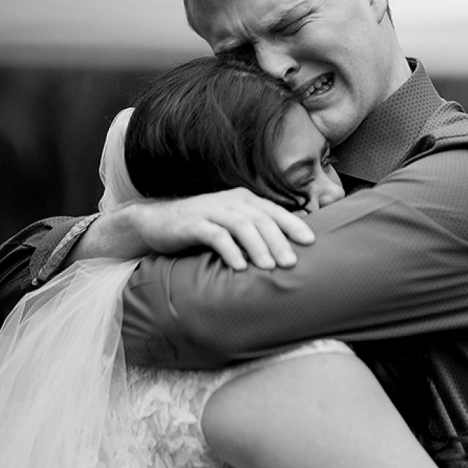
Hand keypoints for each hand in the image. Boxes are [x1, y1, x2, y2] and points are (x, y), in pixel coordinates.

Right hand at [108, 190, 315, 270]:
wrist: (156, 222)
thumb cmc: (200, 227)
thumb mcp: (230, 225)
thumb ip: (254, 231)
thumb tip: (285, 248)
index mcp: (243, 200)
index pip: (274, 211)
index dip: (293, 225)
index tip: (311, 242)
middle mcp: (230, 201)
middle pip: (261, 219)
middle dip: (279, 241)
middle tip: (291, 263)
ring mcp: (211, 211)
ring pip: (241, 225)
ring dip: (257, 246)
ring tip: (269, 267)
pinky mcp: (193, 224)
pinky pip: (215, 235)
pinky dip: (230, 251)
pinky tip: (239, 266)